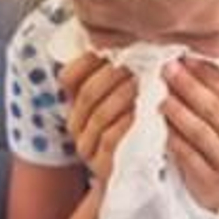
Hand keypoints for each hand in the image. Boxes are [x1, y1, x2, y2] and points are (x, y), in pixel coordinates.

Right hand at [60, 53, 135, 183]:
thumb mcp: (127, 98)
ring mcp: (86, 147)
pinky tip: (146, 112)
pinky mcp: (101, 166)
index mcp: (77, 103)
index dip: (91, 59)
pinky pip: (110, 140)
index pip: (71, 76)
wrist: (140, 180)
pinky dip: (128, 123)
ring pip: (99, 115)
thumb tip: (128, 38)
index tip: (118, 44)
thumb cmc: (139, 130)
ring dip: (124, 96)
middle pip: (88, 93)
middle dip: (115, 74)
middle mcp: (76, 124)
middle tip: (141, 60)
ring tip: (147, 82)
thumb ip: (121, 74)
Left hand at [162, 58, 218, 213]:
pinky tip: (156, 126)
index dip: (204, 70)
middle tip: (166, 69)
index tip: (182, 56)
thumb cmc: (214, 142)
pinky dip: (171, 138)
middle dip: (188, 86)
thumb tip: (181, 56)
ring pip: (200, 132)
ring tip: (159, 96)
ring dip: (178, 112)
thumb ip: (209, 91)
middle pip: (213, 107)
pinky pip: (187, 155)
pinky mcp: (209, 178)